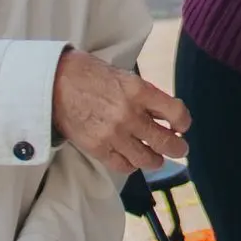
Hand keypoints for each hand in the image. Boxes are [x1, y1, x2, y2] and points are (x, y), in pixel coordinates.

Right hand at [51, 49, 190, 172]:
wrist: (56, 82)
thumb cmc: (92, 75)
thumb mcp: (126, 77)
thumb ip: (146, 96)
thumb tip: (164, 114)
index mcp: (140, 91)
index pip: (176, 113)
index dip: (184, 122)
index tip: (182, 126)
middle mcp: (129, 115)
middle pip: (165, 141)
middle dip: (177, 147)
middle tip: (180, 148)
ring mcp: (113, 134)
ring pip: (146, 159)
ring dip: (156, 160)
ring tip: (157, 158)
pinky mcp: (97, 148)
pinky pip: (123, 166)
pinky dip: (131, 165)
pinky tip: (133, 159)